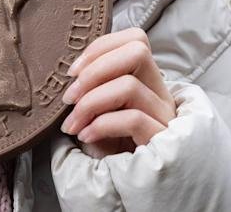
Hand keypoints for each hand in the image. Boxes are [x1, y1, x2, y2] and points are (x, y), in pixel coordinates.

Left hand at [59, 27, 175, 157]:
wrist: (133, 192)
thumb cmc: (112, 150)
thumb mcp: (100, 116)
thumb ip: (93, 92)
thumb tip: (66, 77)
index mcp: (147, 82)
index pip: (135, 39)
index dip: (101, 47)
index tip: (72, 71)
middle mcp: (161, 94)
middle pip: (137, 51)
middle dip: (95, 67)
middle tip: (69, 95)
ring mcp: (164, 117)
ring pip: (129, 86)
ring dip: (90, 102)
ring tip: (73, 124)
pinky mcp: (162, 141)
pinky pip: (132, 119)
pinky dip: (101, 124)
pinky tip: (86, 136)